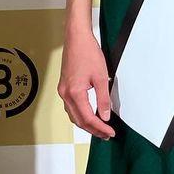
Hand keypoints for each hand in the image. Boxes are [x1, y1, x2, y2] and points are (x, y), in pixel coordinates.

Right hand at [59, 19, 115, 138]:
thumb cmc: (88, 53)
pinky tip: (89, 114)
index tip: (110, 132)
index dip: (100, 128)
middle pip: (78, 120)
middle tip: (106, 135)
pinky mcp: (63, 86)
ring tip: (99, 128)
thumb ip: (103, 98)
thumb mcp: (101, 77)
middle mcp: (65, 94)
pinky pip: (70, 107)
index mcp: (75, 93)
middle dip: (93, 129)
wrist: (76, 38)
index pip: (88, 118)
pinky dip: (80, 114)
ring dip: (86, 123)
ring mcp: (63, 90)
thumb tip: (105, 116)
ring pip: (73, 115)